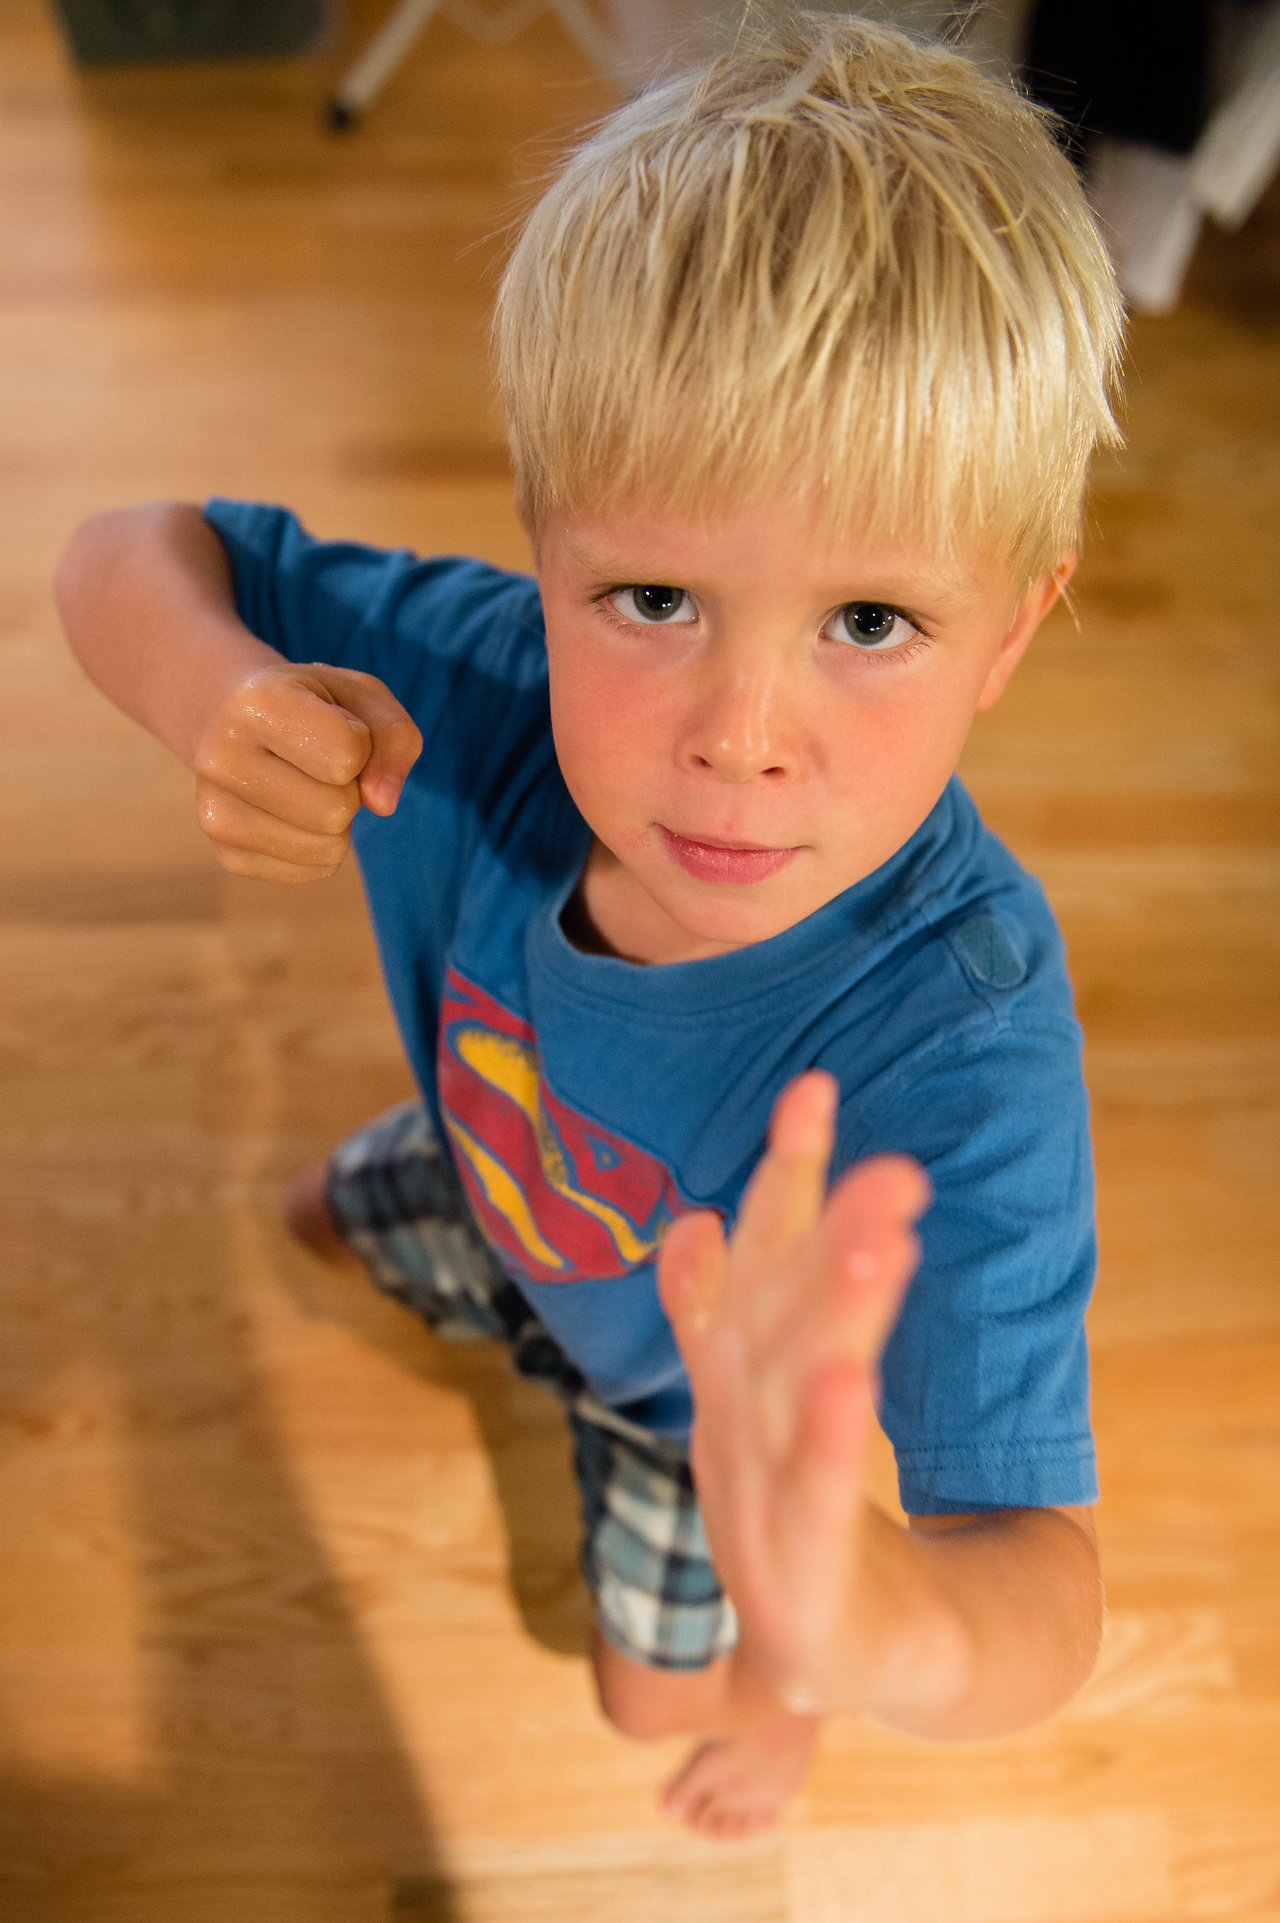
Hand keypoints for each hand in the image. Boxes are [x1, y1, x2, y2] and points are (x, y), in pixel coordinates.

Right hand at [190, 662, 422, 882]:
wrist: (230, 718)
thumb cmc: (309, 704)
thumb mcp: (361, 695)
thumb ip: (395, 737)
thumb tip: (383, 805)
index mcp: (255, 703)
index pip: (346, 755)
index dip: (361, 743)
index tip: (334, 725)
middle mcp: (221, 759)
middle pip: (336, 811)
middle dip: (349, 789)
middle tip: (319, 763)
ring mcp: (214, 814)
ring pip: (327, 848)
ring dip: (338, 822)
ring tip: (306, 785)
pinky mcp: (227, 855)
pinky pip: (313, 870)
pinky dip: (320, 846)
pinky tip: (291, 811)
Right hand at [657, 1069, 931, 1710]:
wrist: (853, 1659)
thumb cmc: (805, 1516)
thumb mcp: (767, 1409)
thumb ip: (731, 1315)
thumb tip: (698, 1221)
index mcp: (738, 1384)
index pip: (754, 1265)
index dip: (782, 1180)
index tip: (817, 1087)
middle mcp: (738, 1430)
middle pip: (772, 1317)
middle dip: (818, 1229)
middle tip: (889, 1161)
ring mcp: (760, 1506)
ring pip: (791, 1396)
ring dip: (829, 1313)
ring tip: (882, 1239)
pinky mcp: (801, 1584)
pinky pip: (812, 1502)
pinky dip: (823, 1439)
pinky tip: (849, 1378)